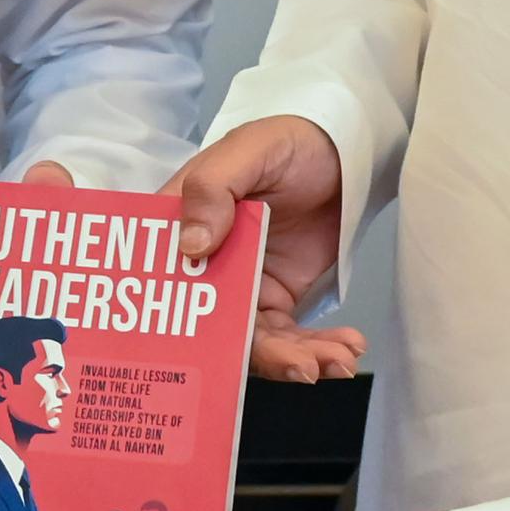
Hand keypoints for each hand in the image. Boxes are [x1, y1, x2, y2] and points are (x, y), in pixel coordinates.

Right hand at [166, 116, 366, 382]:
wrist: (340, 153)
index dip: (174, 322)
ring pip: (257, 341)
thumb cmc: (287, 143)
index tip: (208, 354)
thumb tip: (189, 245)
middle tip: (301, 367)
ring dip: (297, 359)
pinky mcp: (277, 298)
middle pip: (215, 327)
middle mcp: (205, 267)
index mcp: (180, 228)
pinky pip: (290, 337)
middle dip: (260, 356)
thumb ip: (213, 188)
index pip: (162, 280)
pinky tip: (346, 349)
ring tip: (336, 361)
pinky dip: (319, 349)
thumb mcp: (249, 151)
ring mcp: (242, 287)